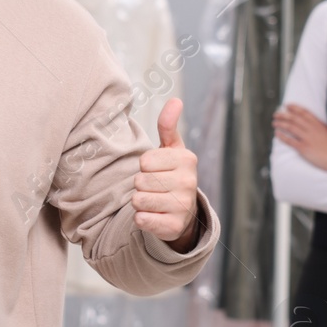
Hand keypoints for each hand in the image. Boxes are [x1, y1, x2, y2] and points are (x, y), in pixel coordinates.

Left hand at [134, 99, 201, 251]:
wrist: (184, 212)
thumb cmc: (172, 174)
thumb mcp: (172, 149)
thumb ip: (168, 125)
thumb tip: (175, 99)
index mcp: (187, 160)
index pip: (145, 160)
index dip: (145, 166)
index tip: (157, 170)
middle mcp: (189, 183)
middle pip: (140, 180)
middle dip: (141, 184)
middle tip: (155, 188)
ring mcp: (183, 206)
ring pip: (138, 200)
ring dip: (140, 201)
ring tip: (154, 201)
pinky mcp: (173, 227)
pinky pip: (141, 220)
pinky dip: (142, 218)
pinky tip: (154, 215)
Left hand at [272, 103, 326, 178]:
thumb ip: (320, 126)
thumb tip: (314, 124)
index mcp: (318, 124)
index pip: (304, 112)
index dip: (294, 108)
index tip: (287, 105)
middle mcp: (312, 129)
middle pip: (294, 118)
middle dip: (283, 115)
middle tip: (276, 114)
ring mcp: (307, 138)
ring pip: (290, 127)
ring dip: (281, 124)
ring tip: (274, 123)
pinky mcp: (304, 148)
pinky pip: (290, 141)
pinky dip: (282, 136)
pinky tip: (277, 134)